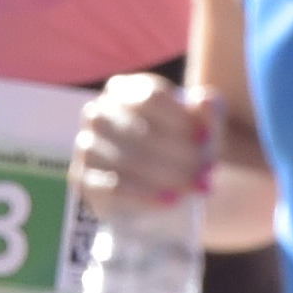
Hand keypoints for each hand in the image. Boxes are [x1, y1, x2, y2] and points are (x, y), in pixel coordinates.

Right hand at [70, 68, 217, 220]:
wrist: (157, 186)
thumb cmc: (181, 147)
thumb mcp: (201, 128)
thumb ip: (209, 112)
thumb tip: (206, 102)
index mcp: (123, 90)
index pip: (151, 98)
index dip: (181, 120)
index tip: (207, 141)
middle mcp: (98, 113)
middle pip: (142, 132)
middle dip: (181, 157)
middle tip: (207, 176)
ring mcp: (86, 146)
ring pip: (129, 160)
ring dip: (168, 178)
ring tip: (194, 189)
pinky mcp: (82, 179)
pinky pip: (112, 186)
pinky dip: (144, 196)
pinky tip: (168, 202)